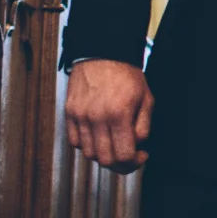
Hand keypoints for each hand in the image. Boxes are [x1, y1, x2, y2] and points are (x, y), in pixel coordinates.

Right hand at [65, 58, 152, 172]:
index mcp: (119, 114)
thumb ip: (143, 126)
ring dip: (103, 155)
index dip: (134, 162)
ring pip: (88, 154)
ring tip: (113, 144)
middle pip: (104, 160)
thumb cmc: (126, 74)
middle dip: (120, 163)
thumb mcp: (146, 98)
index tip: (140, 155)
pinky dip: (87, 145)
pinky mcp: (69, 113)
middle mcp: (97, 117)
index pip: (123, 155)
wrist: (102, 54)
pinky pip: (75, 142)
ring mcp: (80, 116)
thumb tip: (137, 145)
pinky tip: (98, 136)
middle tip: (128, 155)